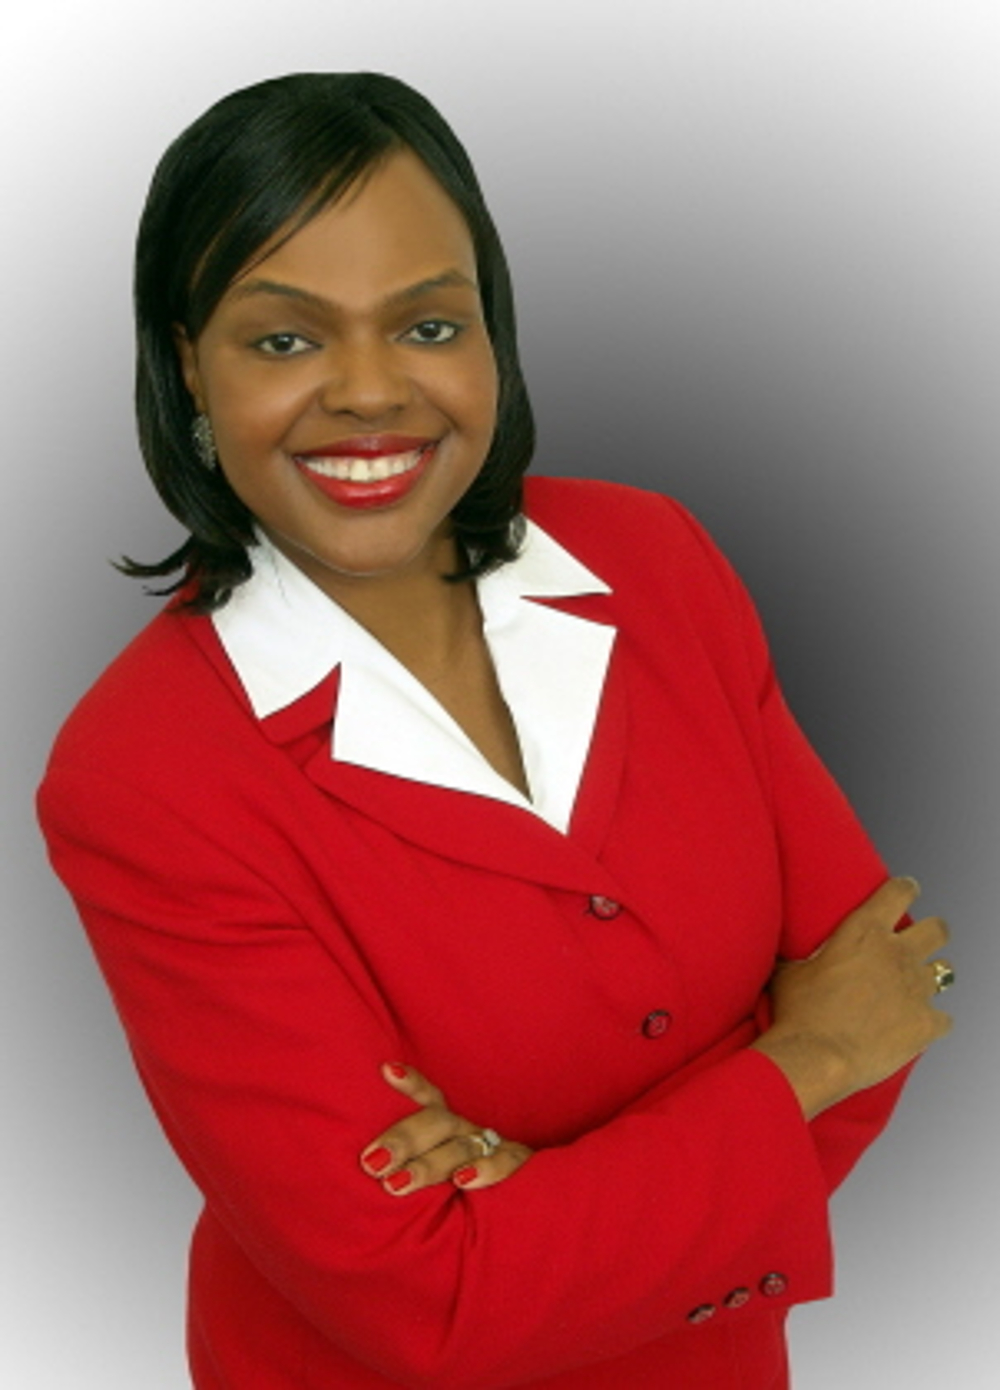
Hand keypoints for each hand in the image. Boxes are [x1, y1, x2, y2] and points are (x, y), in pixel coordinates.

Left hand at [360, 1063, 532, 1195]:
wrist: (524, 1201)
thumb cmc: (452, 1185)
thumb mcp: (427, 1168)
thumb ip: (399, 1164)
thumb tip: (352, 1168)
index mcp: (443, 1125)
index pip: (426, 1097)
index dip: (411, 1084)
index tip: (388, 1071)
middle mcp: (465, 1129)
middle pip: (436, 1123)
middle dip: (403, 1140)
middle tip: (371, 1163)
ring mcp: (491, 1145)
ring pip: (460, 1148)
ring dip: (429, 1165)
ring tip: (397, 1183)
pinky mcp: (516, 1164)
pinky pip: (506, 1162)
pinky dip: (487, 1169)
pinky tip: (464, 1180)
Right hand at [754, 876, 953, 1118]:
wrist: (816, 1059)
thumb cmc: (797, 1014)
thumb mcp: (789, 973)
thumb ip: (797, 956)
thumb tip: (779, 949)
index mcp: (865, 933)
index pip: (899, 892)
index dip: (906, 888)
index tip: (907, 890)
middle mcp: (898, 955)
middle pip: (938, 929)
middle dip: (933, 932)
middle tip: (920, 941)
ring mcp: (916, 990)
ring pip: (944, 972)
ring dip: (930, 977)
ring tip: (916, 987)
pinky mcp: (926, 1025)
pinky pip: (944, 1019)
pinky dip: (932, 1022)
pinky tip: (917, 1027)